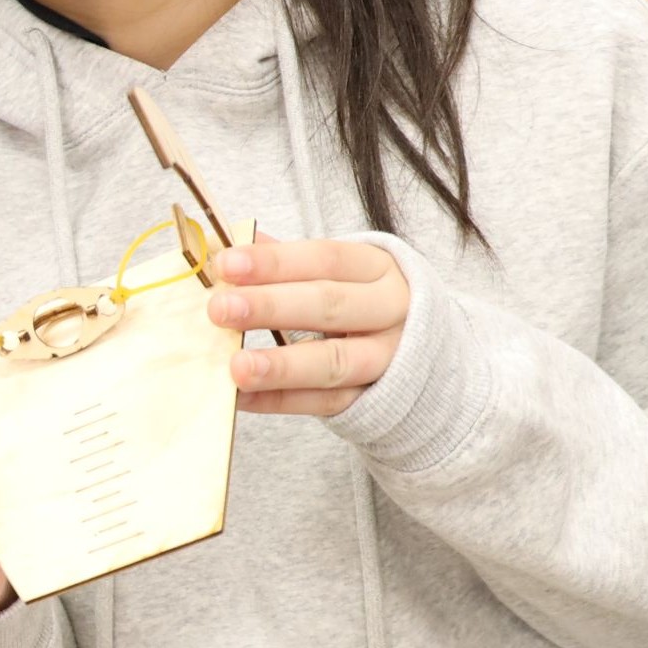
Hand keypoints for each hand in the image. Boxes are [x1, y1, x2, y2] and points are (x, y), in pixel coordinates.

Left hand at [208, 241, 409, 416]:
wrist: (427, 353)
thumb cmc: (363, 301)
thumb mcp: (341, 273)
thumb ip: (287, 261)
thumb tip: (224, 245)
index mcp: (378, 268)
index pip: (325, 258)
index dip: (274, 261)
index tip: (226, 265)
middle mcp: (390, 311)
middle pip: (328, 305)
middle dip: (271, 307)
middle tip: (220, 309)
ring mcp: (387, 359)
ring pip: (333, 362)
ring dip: (281, 366)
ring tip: (237, 367)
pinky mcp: (374, 400)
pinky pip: (324, 403)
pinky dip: (280, 400)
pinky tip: (242, 397)